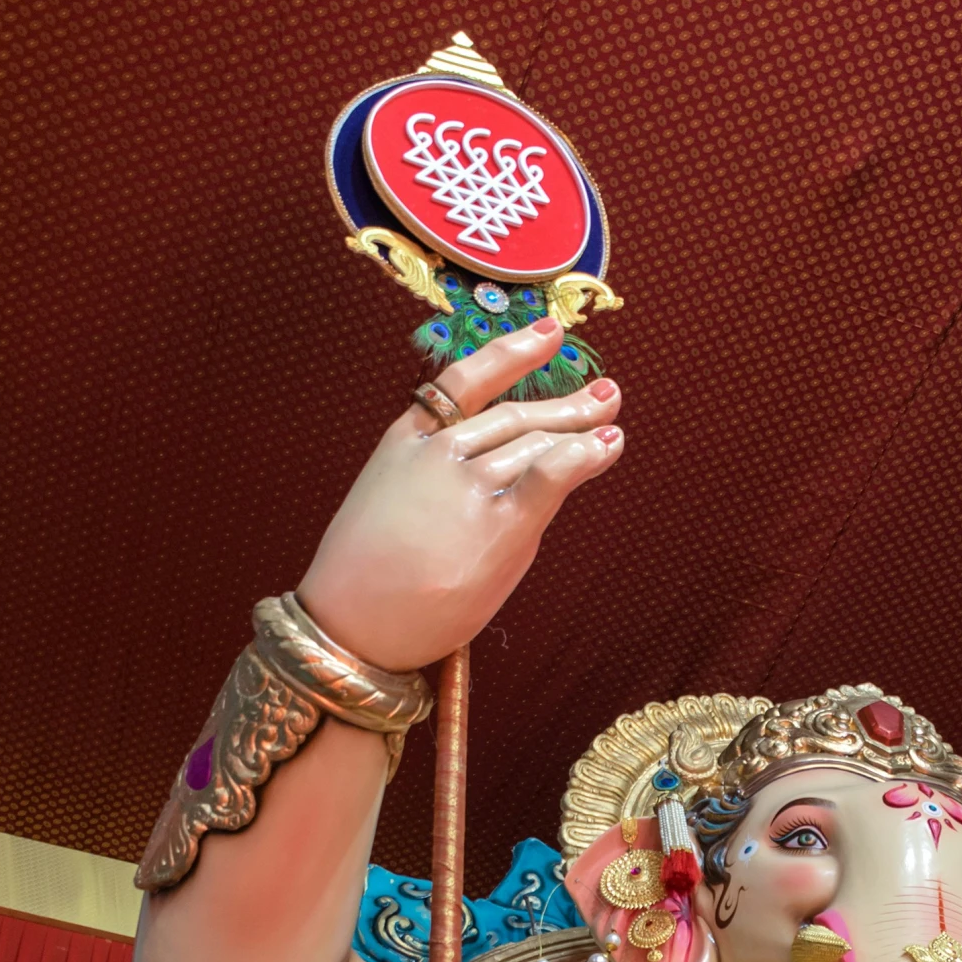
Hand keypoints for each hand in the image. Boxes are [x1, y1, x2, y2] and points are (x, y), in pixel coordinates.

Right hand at [298, 321, 622, 669]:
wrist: (351, 626)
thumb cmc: (365, 581)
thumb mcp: (388, 504)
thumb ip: (439, 480)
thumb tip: (505, 478)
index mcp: (406, 441)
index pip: (467, 381)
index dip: (513, 352)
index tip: (550, 335)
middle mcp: (440, 453)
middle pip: (515, 417)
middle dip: (566, 406)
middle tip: (604, 396)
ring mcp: (470, 486)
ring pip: (537, 448)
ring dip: (583, 433)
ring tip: (611, 430)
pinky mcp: (499, 525)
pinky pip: (551, 476)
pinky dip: (583, 456)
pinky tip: (607, 446)